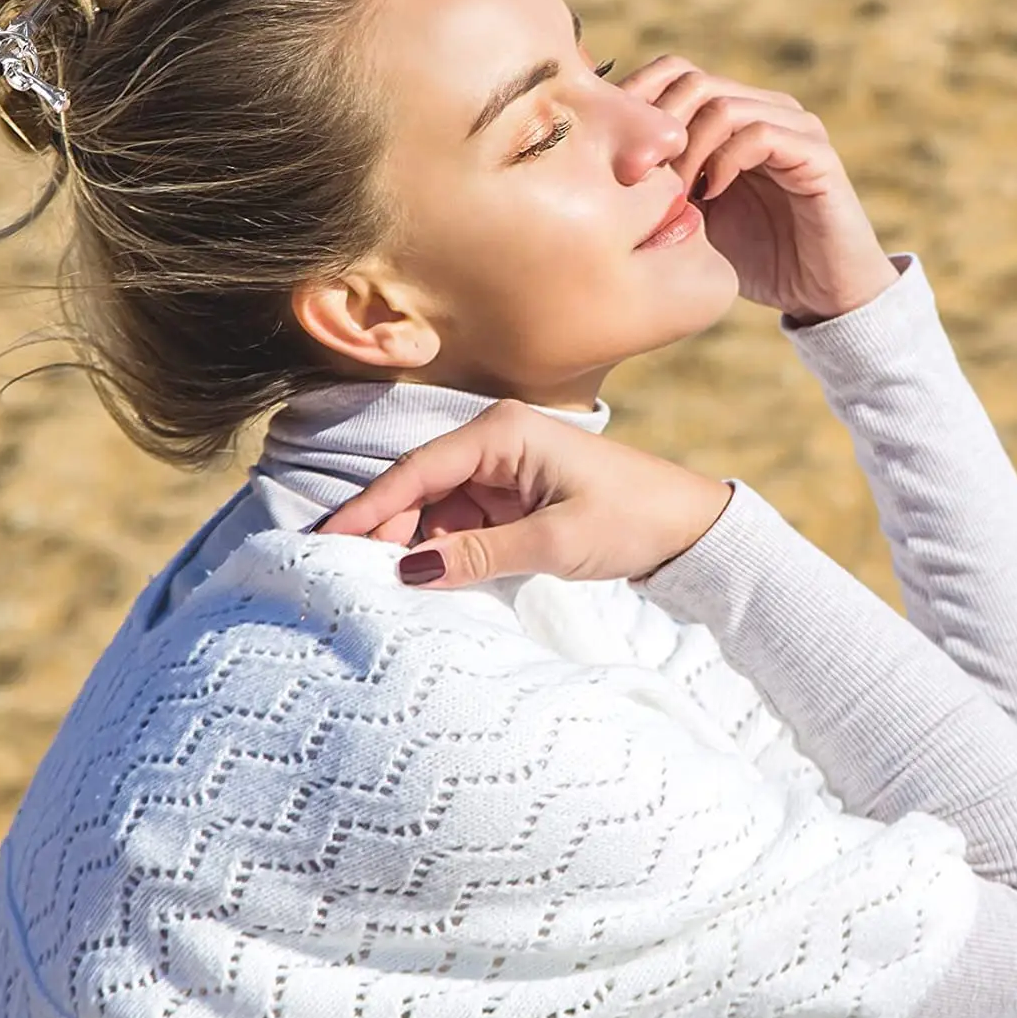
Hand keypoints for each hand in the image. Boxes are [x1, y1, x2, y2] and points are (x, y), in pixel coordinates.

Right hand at [311, 398, 733, 589]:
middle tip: (354, 576)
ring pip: (437, 507)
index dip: (371, 507)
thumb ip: (479, 554)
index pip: (418, 470)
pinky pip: (462, 521)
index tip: (328, 540)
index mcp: (504, 433)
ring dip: (417, 544)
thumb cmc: (632, 518)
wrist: (688, 526)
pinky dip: (445, 549)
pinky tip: (429, 578)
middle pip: (420, 487)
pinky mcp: (513, 495)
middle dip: (389, 530)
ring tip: (387, 585)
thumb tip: (410, 570)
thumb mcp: (554, 541)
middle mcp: (496, 440)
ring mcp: (503, 468)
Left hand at [619, 54, 901, 322]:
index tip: (611, 152)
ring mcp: (793, 126)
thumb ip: (658, 184)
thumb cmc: (753, 255)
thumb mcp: (691, 216)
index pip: (674, 74)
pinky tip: (710, 195)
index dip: (636, 102)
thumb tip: (599, 165)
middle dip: (655, 128)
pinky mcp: (815, 153)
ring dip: (686, 149)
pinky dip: (724, 161)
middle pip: (691, 80)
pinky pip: (759, 134)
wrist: (818, 291)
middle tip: (637, 177)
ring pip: (722, 104)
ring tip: (675, 193)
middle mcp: (763, 109)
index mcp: (732, 116)